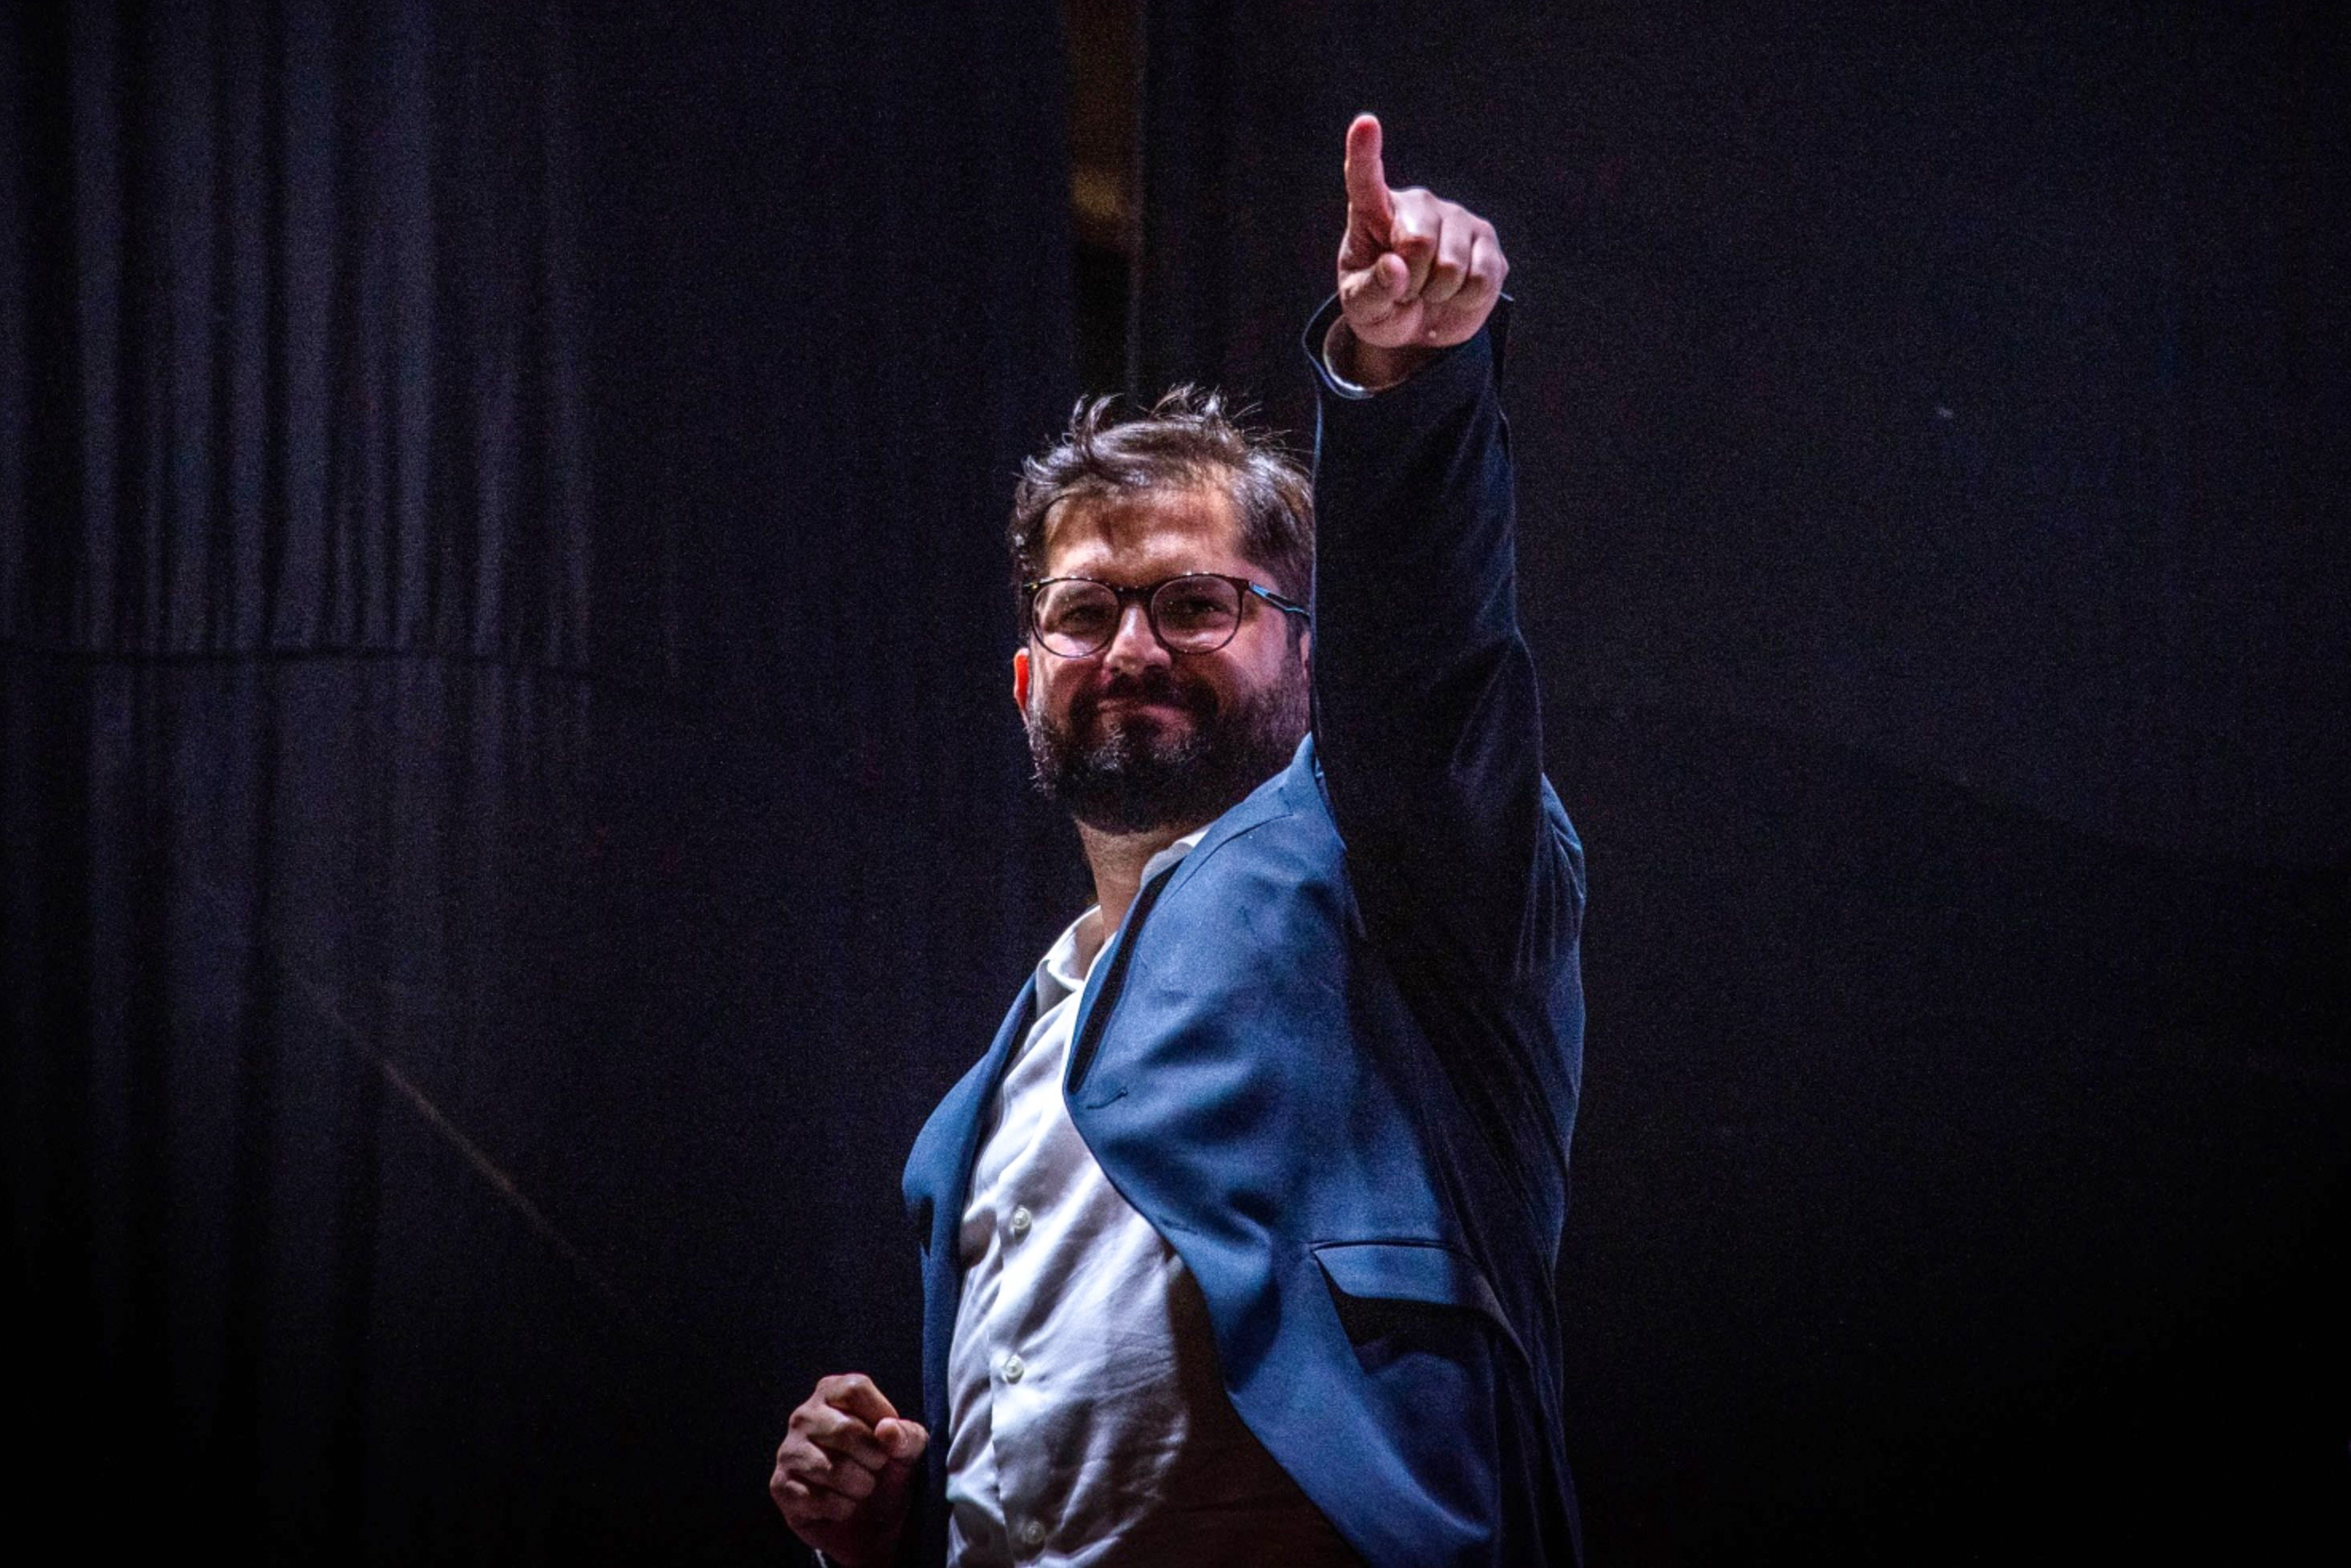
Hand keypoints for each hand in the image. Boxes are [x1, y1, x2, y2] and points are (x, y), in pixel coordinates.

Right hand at [770, 1373, 929, 1565]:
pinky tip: (842, 1506)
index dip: (881, 1415)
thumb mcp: (909, 1450)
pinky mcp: (780, 1486)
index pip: (856, 1389)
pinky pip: (817, 1499)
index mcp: (832, 1392)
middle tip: (877, 1469)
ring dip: (860, 1487)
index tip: (889, 1438)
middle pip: (845, 1430)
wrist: (871, 1523)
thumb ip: (907, 1436)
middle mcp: (804, 1416)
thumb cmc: (888, 1473)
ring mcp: (788, 1451)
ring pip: (832, 1469)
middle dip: (873, 1458)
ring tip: (861, 1488)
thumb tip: (887, 1430)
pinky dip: (842, 1509)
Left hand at [1334, 113, 1507, 386]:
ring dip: (1438, 293)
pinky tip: (1456, 292)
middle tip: (1406, 290)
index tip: (1366, 124)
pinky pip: (1480, 280)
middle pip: (1418, 242)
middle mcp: (1419, 204)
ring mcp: (1457, 217)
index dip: (1366, 152)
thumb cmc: (1384, 309)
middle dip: (1412, 281)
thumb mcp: (1363, 309)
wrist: (1421, 328)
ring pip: (1452, 266)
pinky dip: (1465, 299)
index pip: (1365, 180)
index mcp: (1374, 212)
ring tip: (1429, 290)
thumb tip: (1396, 268)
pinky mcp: (1488, 240)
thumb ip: (1371, 291)